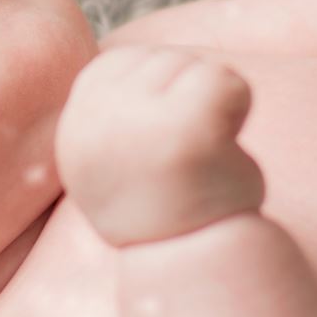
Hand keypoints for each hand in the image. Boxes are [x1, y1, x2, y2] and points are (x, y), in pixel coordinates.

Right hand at [54, 45, 266, 247]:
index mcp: (77, 116)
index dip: (160, 105)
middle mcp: (98, 116)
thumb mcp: (112, 148)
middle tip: (180, 164)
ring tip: (197, 163)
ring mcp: (141, 121)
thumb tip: (122, 58)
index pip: (134, 63)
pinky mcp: (189, 128)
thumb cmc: (159, 199)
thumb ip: (111, 104)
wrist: (190, 259)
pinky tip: (221, 154)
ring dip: (214, 113)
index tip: (153, 155)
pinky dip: (240, 111)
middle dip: (188, 104)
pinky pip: (231, 83)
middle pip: (168, 61)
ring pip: (201, 68)